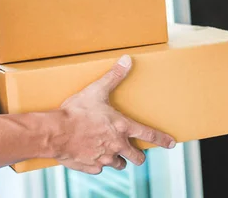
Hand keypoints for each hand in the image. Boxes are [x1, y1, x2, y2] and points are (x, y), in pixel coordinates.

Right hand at [54, 55, 175, 174]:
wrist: (55, 133)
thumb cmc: (76, 112)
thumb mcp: (96, 91)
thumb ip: (113, 76)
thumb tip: (128, 60)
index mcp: (121, 127)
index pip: (148, 134)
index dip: (162, 139)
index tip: (172, 143)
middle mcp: (117, 145)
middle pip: (137, 157)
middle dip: (137, 155)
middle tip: (134, 152)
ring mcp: (104, 158)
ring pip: (119, 164)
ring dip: (117, 158)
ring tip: (109, 150)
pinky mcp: (91, 167)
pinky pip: (99, 168)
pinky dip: (97, 162)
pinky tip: (90, 153)